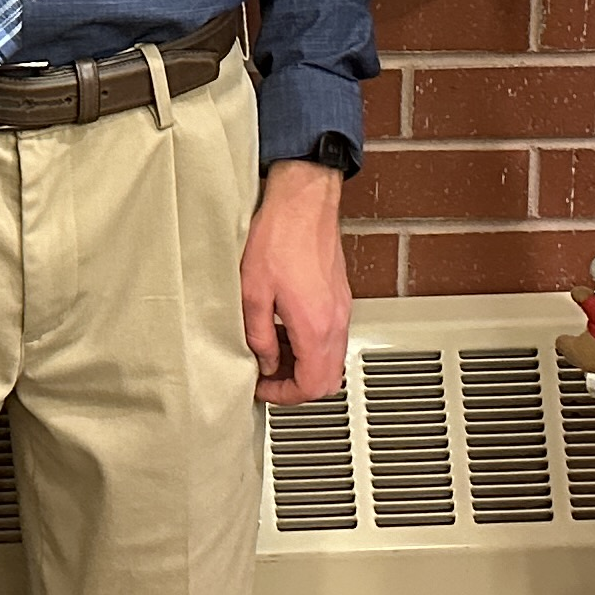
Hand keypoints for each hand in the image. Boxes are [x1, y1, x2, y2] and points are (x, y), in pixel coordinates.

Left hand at [240, 158, 350, 404]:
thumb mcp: (253, 293)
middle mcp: (335, 320)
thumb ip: (259, 336)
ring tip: (272, 352)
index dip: (284, 395)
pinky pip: (331, 335)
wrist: (303, 200)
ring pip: (331, 358)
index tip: (263, 388)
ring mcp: (341, 307)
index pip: (312, 385)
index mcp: (315, 326)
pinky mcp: (339, 295)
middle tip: (269, 377)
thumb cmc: (279, 236)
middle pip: (328, 378)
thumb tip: (263, 362)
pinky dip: (311, 343)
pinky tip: (285, 328)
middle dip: (296, 385)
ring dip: (303, 364)